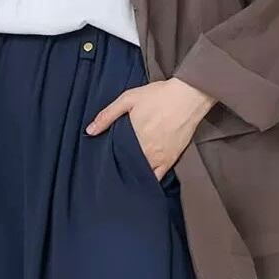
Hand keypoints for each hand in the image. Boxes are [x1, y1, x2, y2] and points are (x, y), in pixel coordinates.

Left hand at [86, 78, 214, 180]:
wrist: (188, 96)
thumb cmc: (160, 96)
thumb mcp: (128, 99)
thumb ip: (107, 115)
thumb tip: (90, 130)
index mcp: (132, 137)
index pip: (114, 156)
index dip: (107, 160)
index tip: (102, 163)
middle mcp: (144, 151)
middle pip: (126, 166)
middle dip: (119, 168)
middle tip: (112, 171)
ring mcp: (157, 158)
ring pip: (139, 174)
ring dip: (132, 176)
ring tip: (125, 177)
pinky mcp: (169, 161)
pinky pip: (157, 178)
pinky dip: (148, 181)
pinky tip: (142, 182)